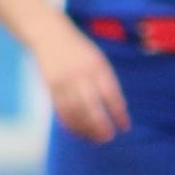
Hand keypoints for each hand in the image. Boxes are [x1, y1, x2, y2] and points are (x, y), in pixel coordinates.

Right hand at [33, 23, 130, 142]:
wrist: (49, 35)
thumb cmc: (79, 50)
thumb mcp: (97, 59)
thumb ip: (107, 81)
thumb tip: (119, 108)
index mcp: (96, 67)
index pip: (111, 94)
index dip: (119, 113)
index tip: (125, 127)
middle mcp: (80, 75)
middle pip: (92, 106)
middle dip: (101, 125)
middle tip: (109, 137)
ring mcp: (63, 81)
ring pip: (75, 112)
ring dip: (86, 128)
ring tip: (95, 139)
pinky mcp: (50, 87)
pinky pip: (61, 110)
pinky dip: (70, 124)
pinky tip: (78, 132)